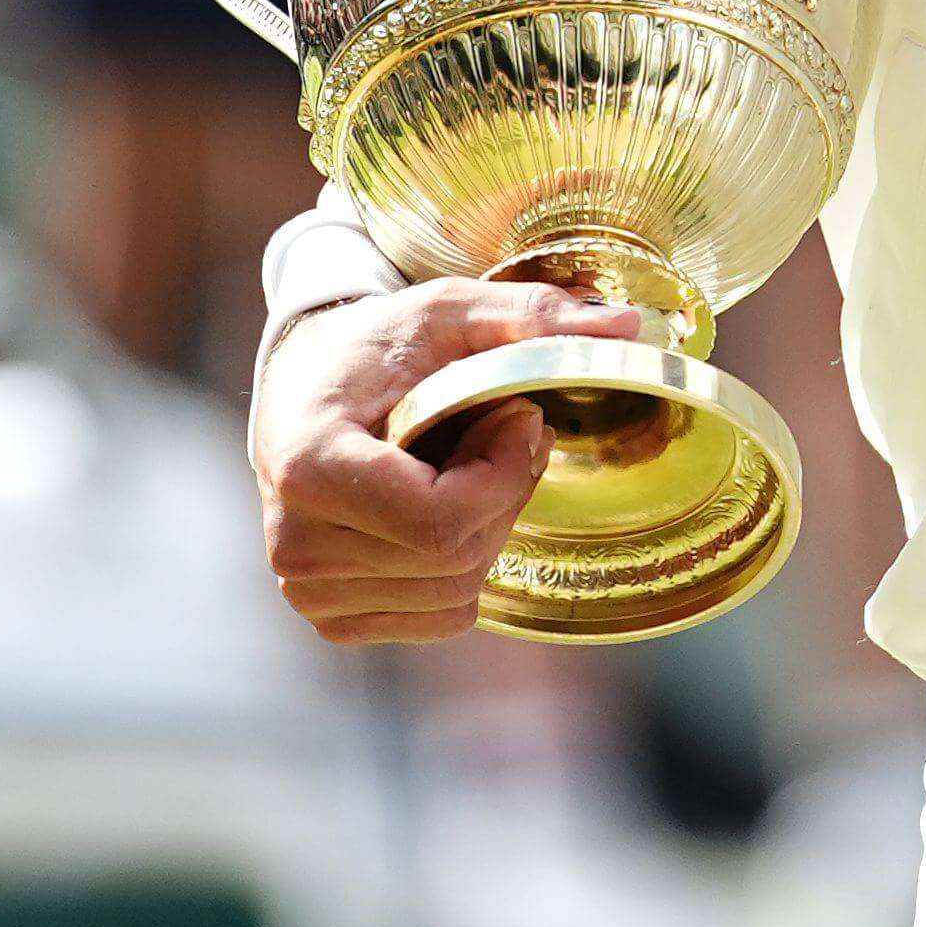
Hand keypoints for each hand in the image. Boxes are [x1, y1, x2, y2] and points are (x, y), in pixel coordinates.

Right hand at [251, 276, 637, 644]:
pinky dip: (464, 563)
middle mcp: (295, 544)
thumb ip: (531, 314)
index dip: (505, 473)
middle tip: (496, 426)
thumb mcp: (449, 309)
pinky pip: (444, 614)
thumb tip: (629, 326)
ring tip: (460, 461)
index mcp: (310, 468)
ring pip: (457, 590)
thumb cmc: (376, 346)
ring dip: (486, 523)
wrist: (304, 386)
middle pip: (455, 558)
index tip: (517, 412)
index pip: (440, 522)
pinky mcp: (332, 617)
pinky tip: (440, 505)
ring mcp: (309, 590)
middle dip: (503, 490)